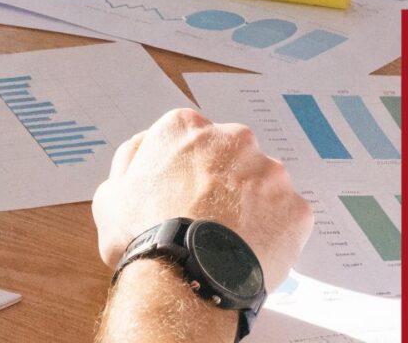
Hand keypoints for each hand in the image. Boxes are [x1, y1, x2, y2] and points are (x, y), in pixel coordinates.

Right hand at [92, 107, 312, 288]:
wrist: (184, 279)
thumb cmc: (142, 235)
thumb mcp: (111, 194)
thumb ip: (131, 162)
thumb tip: (144, 151)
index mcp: (186, 128)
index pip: (188, 138)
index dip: (184, 169)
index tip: (181, 194)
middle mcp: (234, 138)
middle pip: (231, 157)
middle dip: (222, 183)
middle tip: (206, 220)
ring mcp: (271, 173)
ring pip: (263, 186)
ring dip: (250, 207)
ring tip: (228, 243)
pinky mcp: (296, 208)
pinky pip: (286, 219)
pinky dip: (273, 235)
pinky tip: (249, 255)